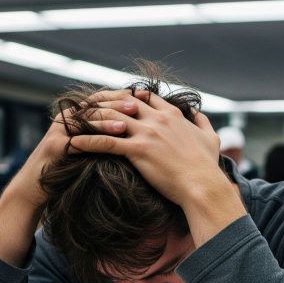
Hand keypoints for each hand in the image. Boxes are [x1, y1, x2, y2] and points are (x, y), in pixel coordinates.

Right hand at [0, 89, 144, 266]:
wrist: (42, 188)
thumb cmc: (73, 168)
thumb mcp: (93, 147)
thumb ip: (108, 134)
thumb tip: (139, 127)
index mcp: (77, 115)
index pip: (102, 99)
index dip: (122, 96)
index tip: (144, 97)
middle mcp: (67, 119)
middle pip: (95, 104)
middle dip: (118, 103)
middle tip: (139, 104)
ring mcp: (59, 131)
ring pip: (86, 119)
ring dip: (109, 118)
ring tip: (130, 119)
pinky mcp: (55, 147)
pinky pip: (78, 140)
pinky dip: (95, 139)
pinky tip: (111, 142)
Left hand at [69, 93, 246, 246]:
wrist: (203, 186)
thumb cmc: (207, 166)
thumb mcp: (210, 138)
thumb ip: (202, 122)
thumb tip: (196, 113)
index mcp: (172, 115)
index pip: (143, 97)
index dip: (125, 96)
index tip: (111, 100)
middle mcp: (157, 119)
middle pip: (121, 101)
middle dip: (100, 102)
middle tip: (84, 107)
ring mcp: (147, 133)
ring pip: (109, 117)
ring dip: (89, 119)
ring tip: (73, 124)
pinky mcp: (138, 151)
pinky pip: (105, 142)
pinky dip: (86, 141)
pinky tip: (73, 144)